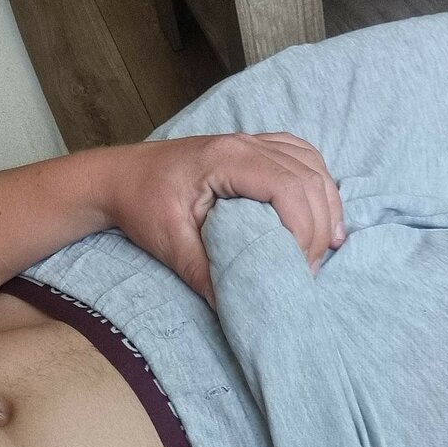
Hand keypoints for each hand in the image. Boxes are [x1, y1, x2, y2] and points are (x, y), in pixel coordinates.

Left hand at [95, 132, 345, 308]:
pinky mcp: (254, 148)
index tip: (298, 266)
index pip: (288, 187)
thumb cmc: (141, 203)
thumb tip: (233, 305)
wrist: (121, 177)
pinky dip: (319, 185)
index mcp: (227, 159)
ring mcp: (252, 141)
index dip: (304, 228)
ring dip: (326, 205)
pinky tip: (322, 213)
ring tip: (324, 247)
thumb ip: (201, 272)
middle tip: (307, 268)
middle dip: (318, 226)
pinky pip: (302, 157)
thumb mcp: (167, 241)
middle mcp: (246, 143)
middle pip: (308, 178)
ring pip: (312, 166)